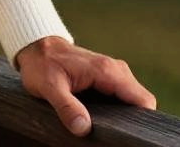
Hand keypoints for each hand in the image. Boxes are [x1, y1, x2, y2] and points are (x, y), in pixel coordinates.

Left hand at [14, 36, 156, 136]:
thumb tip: (83, 128)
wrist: (35, 45)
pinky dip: (119, 109)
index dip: (142, 121)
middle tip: (115, 134)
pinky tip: (105, 119)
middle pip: (140, 102)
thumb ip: (66, 106)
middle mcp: (115, 70)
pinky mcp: (108, 78)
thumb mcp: (48, 86)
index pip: (143, 100)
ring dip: (125, 115)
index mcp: (106, 71)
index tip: (129, 134)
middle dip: (133, 120)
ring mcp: (113, 73)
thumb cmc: (41, 63)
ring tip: (109, 127)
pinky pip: (123, 97)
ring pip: (132, 100)